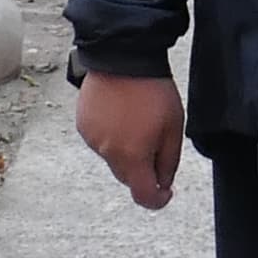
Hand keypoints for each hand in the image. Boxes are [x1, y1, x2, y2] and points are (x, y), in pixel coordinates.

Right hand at [78, 68, 185, 209]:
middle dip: (141, 169)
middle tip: (154, 142)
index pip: (143, 196)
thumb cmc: (152, 90)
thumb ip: (169, 161)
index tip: (165, 193)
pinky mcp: (83, 125)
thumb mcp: (174, 127)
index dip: (157, 200)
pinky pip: (100, 141)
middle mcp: (108, 153)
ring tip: (135, 120)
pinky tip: (120, 114)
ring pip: (113, 158)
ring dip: (125, 150)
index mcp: (133, 156)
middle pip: (127, 176)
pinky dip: (110, 136)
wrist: (122, 57)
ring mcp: (93, 139)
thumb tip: (162, 183)